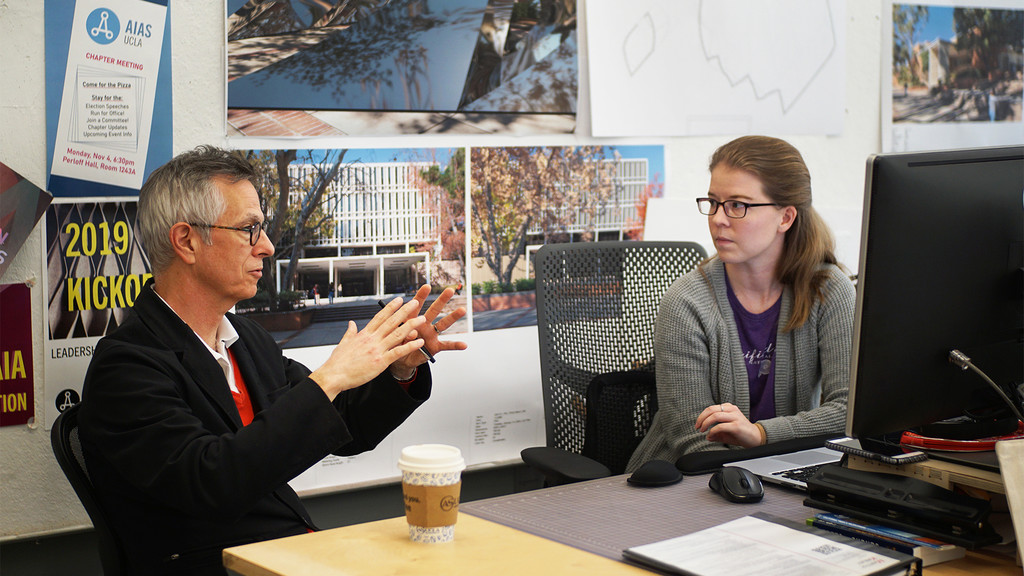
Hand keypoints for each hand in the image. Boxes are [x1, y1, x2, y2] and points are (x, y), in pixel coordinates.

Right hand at [310, 298, 426, 400]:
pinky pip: (398, 352)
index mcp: (364, 334)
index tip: (398, 300)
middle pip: (391, 322)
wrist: (333, 376)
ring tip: (421, 319)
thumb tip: (351, 323)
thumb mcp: (343, 343)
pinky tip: (419, 342)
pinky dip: (409, 346)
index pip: (380, 317)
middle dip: (404, 311)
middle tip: (415, 303)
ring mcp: (377, 350)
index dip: (390, 308)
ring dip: (411, 325)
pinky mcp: (380, 362)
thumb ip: (350, 332)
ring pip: (397, 334)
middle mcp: (372, 340)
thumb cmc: (337, 363)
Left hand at [390, 285, 467, 376]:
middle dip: (442, 300)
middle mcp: (424, 325)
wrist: (401, 360)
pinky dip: (455, 345)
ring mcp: (431, 335)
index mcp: (412, 320)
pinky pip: (446, 345)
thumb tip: (412, 332)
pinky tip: (464, 344)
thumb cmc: (398, 346)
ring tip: (462, 309)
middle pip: (434, 310)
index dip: (421, 296)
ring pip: (443, 324)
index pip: (416, 306)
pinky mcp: (435, 347)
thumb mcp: (396, 339)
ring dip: (453, 317)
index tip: (427, 286)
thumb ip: (403, 335)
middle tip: (450, 290)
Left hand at [695, 403, 762, 447]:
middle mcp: (732, 410)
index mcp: (729, 408)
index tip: (698, 424)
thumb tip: (707, 437)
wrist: (757, 438)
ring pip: (715, 416)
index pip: (711, 408)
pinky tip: (710, 435)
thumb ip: (716, 433)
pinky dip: (712, 431)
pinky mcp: (736, 426)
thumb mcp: (726, 433)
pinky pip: (720, 426)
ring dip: (705, 423)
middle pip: (711, 409)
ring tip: (702, 430)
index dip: (702, 416)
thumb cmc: (741, 434)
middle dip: (701, 418)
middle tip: (697, 427)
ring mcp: (735, 417)